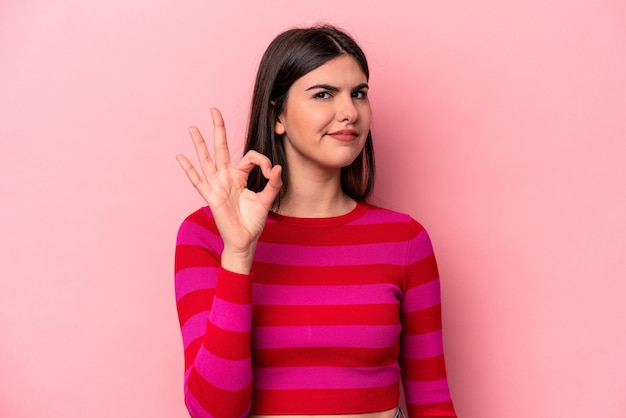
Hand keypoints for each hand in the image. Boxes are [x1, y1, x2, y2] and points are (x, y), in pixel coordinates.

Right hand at [176, 108, 281, 271]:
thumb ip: (273, 184)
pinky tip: (180, 157)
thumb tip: (276, 167)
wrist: (244, 241)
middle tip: (215, 110)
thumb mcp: (267, 200)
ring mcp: (217, 186)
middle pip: (221, 148)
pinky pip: (198, 181)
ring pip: (206, 160)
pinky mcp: (212, 197)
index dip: (261, 160)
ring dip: (200, 144)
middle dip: (219, 129)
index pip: (249, 157)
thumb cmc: (253, 221)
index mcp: (240, 176)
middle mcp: (226, 177)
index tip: (269, 172)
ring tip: (193, 127)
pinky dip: (189, 169)